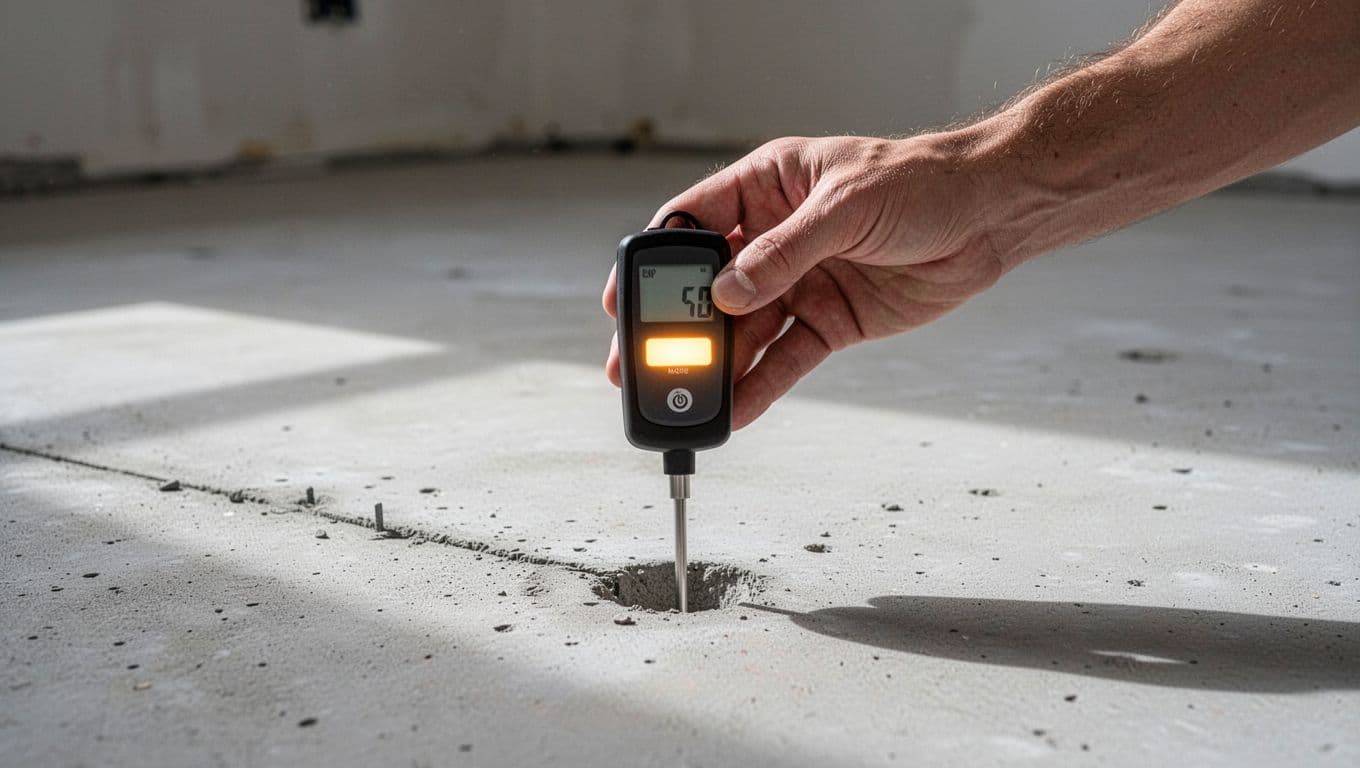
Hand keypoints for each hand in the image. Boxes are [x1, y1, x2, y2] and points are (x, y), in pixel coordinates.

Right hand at [602, 135, 1011, 427]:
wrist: (988, 216)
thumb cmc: (920, 182)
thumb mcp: (846, 205)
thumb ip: (784, 252)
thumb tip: (727, 293)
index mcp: (767, 188)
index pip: (691, 223)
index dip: (654, 261)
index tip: (625, 301)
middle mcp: (774, 239)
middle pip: (708, 288)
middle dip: (675, 328)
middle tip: (638, 364)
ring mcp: (799, 284)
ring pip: (743, 333)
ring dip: (715, 366)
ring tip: (685, 399)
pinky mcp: (828, 323)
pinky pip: (785, 360)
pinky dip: (760, 387)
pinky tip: (734, 410)